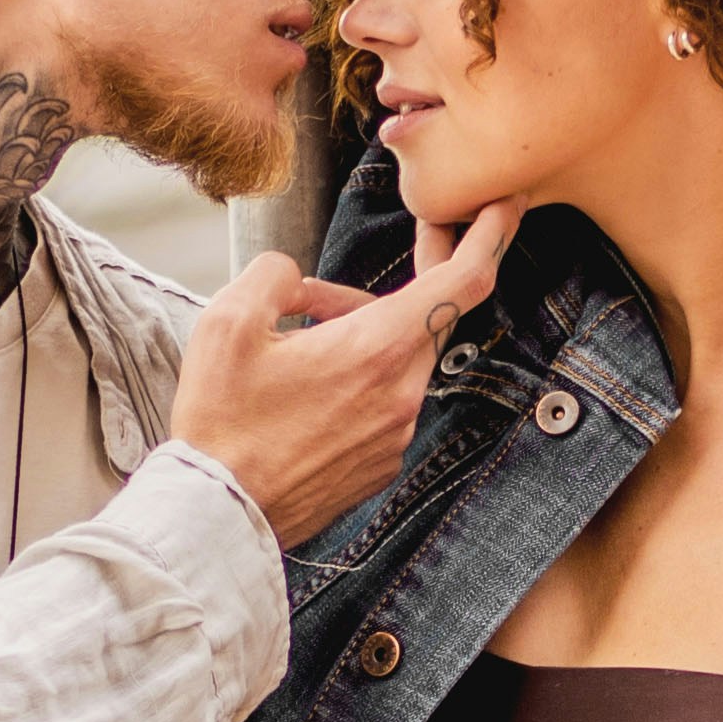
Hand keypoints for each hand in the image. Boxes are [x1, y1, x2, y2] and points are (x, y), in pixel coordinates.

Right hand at [172, 204, 516, 542]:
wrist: (216, 514)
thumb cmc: (221, 423)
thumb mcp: (228, 321)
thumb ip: (275, 274)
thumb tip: (297, 280)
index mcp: (377, 348)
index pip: (463, 281)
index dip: (491, 236)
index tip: (506, 207)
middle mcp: (401, 394)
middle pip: (414, 320)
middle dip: (366, 301)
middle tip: (309, 303)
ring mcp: (396, 436)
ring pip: (395, 363)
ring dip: (355, 344)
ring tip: (288, 359)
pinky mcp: (381, 466)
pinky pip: (382, 405)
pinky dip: (353, 387)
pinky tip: (298, 401)